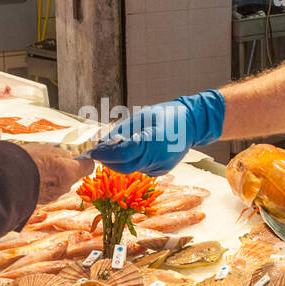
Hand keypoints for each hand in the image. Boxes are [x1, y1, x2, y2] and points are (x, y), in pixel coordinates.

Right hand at [18, 143, 93, 204]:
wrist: (4, 179)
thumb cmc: (25, 161)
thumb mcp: (46, 150)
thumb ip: (62, 154)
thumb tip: (72, 156)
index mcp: (69, 172)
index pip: (88, 166)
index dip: (84, 161)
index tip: (80, 157)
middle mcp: (64, 187)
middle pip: (73, 176)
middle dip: (65, 169)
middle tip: (51, 161)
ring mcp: (53, 196)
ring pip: (60, 185)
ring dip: (53, 178)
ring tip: (38, 169)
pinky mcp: (43, 202)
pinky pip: (48, 191)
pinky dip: (44, 186)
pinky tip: (32, 178)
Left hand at [86, 91, 225, 175]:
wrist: (192, 123)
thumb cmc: (165, 114)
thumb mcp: (141, 116)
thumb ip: (121, 131)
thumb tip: (102, 143)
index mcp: (152, 141)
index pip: (122, 154)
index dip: (104, 154)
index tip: (92, 152)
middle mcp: (157, 158)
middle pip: (124, 167)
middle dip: (109, 161)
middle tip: (99, 152)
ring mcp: (160, 167)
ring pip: (132, 169)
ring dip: (120, 161)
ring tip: (118, 147)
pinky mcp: (162, 170)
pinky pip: (141, 169)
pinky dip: (133, 162)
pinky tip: (136, 150)